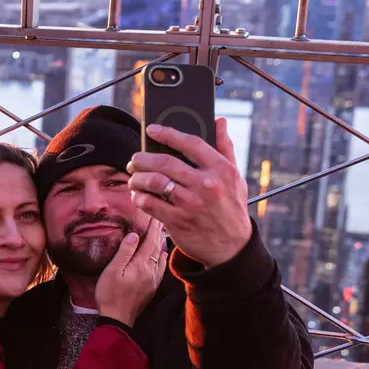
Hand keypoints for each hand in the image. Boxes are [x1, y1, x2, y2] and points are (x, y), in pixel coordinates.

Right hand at [93, 220, 166, 325]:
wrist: (117, 318)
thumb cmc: (110, 294)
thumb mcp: (112, 271)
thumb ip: (124, 252)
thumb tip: (135, 235)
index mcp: (140, 265)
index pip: (148, 241)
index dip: (152, 228)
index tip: (154, 216)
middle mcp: (150, 271)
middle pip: (156, 248)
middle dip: (157, 233)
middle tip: (159, 220)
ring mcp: (152, 280)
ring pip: (160, 257)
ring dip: (160, 244)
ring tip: (161, 233)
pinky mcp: (151, 288)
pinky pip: (160, 268)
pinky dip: (162, 258)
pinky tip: (161, 255)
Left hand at [127, 118, 253, 268]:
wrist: (232, 246)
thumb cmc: (231, 206)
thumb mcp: (234, 177)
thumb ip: (225, 148)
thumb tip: (219, 121)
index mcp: (221, 169)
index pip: (191, 143)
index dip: (168, 133)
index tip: (152, 129)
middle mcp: (207, 184)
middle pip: (164, 162)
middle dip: (142, 158)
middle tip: (134, 160)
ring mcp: (191, 203)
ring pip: (153, 182)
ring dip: (137, 178)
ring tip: (134, 178)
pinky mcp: (178, 220)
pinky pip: (149, 204)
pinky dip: (139, 197)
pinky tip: (138, 195)